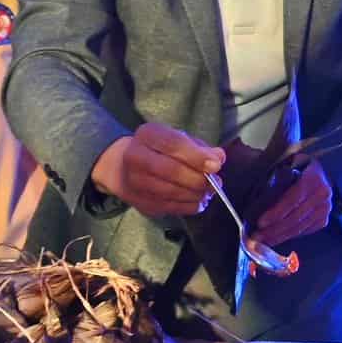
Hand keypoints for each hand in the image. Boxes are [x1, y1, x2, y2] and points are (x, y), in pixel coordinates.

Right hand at [91, 123, 221, 217]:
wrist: (123, 166)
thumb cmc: (159, 150)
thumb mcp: (179, 139)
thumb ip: (200, 148)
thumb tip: (219, 157)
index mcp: (147, 135)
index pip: (173, 144)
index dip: (197, 157)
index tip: (216, 166)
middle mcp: (135, 157)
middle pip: (170, 170)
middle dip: (197, 179)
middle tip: (215, 183)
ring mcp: (134, 181)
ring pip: (170, 192)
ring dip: (195, 194)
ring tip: (208, 192)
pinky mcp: (139, 201)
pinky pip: (168, 207)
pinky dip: (188, 206)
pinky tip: (198, 200)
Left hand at [247, 159, 333, 246]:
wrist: (321, 173)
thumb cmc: (299, 167)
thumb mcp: (289, 163)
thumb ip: (278, 175)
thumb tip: (261, 196)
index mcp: (313, 178)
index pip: (293, 199)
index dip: (276, 212)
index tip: (260, 222)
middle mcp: (323, 194)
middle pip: (295, 217)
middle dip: (274, 229)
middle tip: (256, 236)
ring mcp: (325, 209)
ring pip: (300, 227)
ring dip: (279, 236)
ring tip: (262, 240)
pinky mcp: (323, 219)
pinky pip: (304, 231)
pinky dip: (289, 236)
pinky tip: (276, 237)